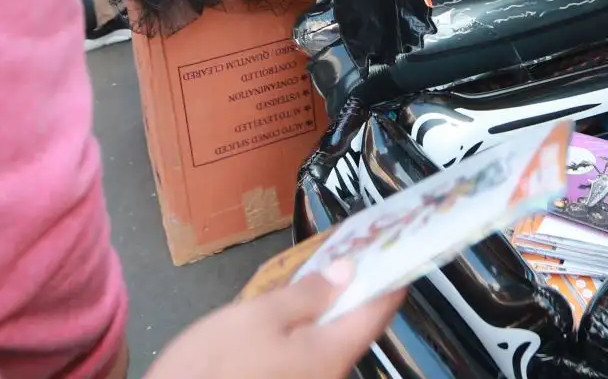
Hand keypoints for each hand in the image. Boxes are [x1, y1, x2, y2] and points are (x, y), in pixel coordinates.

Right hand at [144, 264, 403, 378]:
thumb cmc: (214, 366)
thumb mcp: (257, 316)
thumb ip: (306, 294)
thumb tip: (347, 272)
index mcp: (332, 355)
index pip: (379, 310)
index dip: (389, 274)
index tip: (393, 243)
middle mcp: (330, 378)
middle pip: (354, 328)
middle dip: (349, 290)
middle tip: (340, 251)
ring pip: (327, 343)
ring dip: (322, 310)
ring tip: (306, 276)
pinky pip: (305, 358)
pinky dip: (301, 332)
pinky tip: (279, 316)